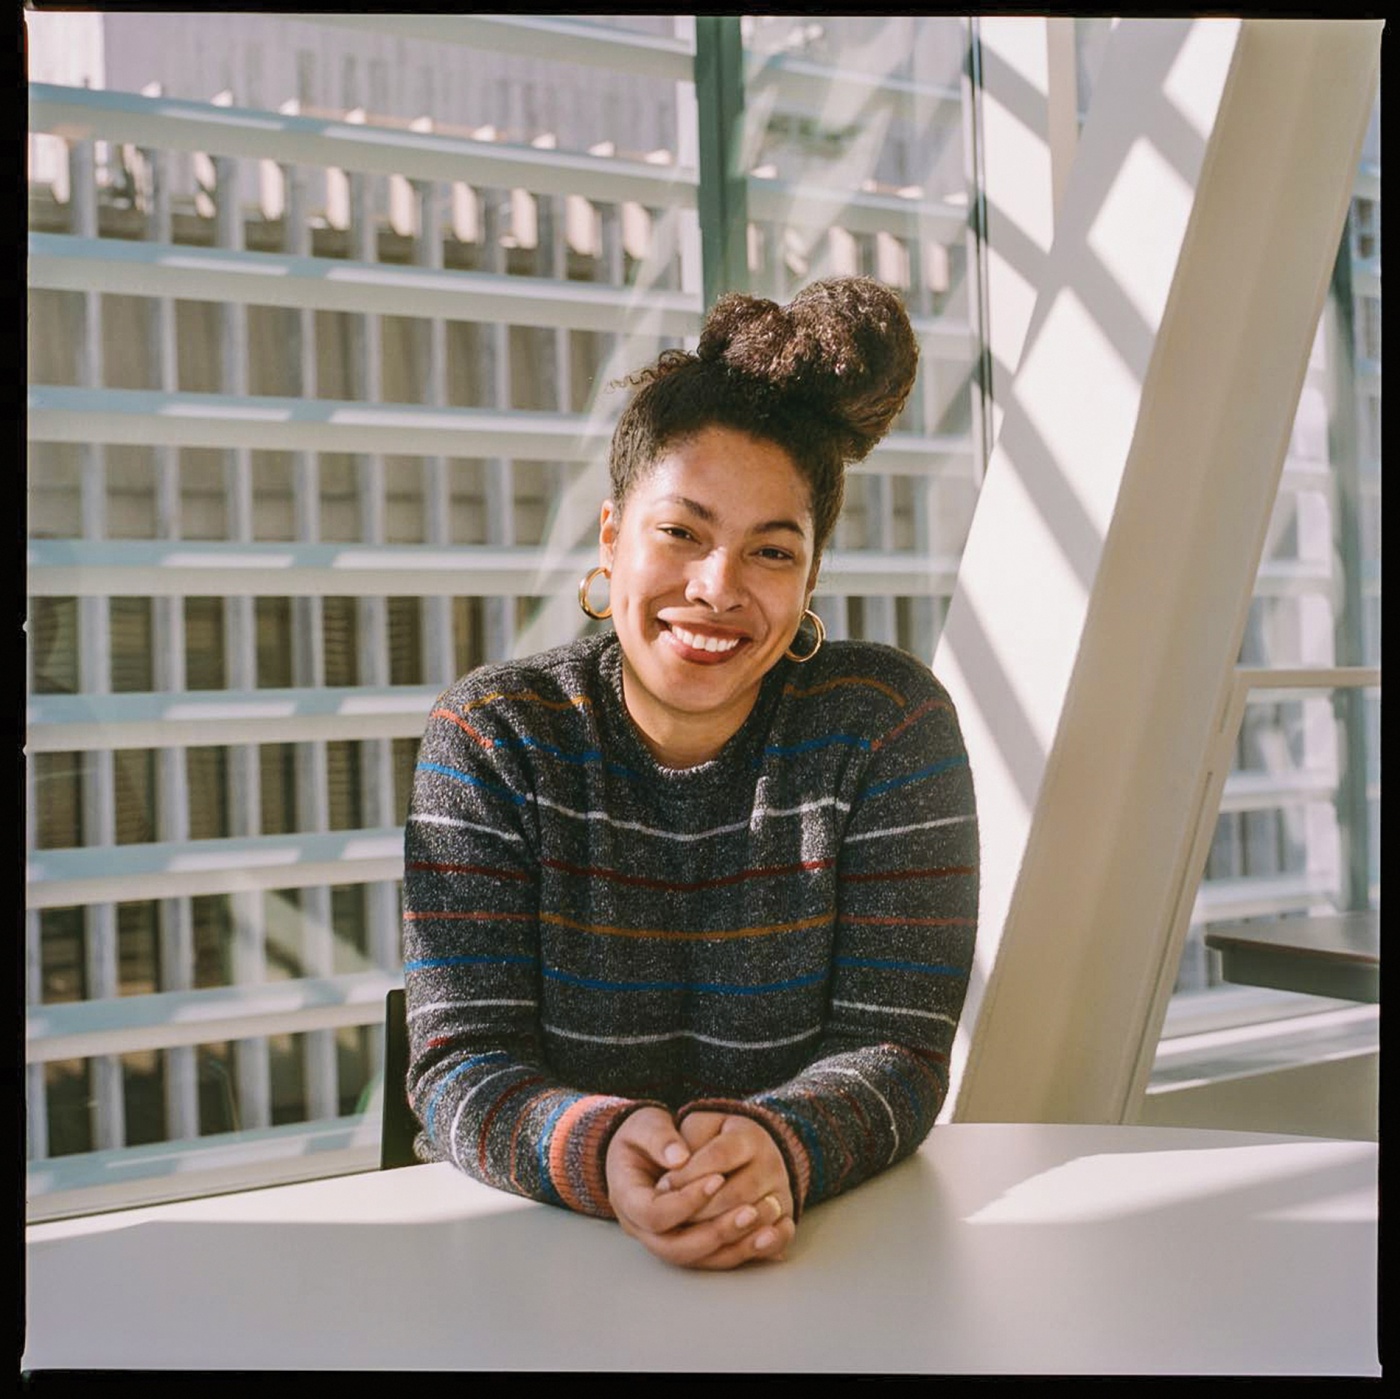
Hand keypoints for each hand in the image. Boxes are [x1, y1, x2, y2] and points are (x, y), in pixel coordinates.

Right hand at [605, 1108, 792, 1269]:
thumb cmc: (641, 1137)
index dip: (687, 1201)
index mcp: (627, 1199)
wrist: (640, 1151)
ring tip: (766, 1221)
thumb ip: (658, 1138)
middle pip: (678, 1248)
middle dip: (717, 1231)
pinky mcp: (689, 1244)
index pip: (655, 1214)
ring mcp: (665, 1240)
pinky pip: (715, 1259)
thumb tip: (679, 1157)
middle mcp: (643, 1229)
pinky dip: (744, 1251)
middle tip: (751, 1210)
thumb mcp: (642, 1125)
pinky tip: (771, 1236)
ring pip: (699, 1260)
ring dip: (735, 1245)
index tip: (717, 1178)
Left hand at [658, 1112, 795, 1261]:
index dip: (688, 1174)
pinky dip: (756, 1249)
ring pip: (751, 1220)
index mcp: (748, 1135)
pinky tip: (730, 1250)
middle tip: (672, 1217)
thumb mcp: (694, 1126)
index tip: (662, 1185)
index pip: (718, 1156)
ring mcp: (780, 1192)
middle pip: (736, 1194)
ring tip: (690, 1235)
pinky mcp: (784, 1217)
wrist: (753, 1150)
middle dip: (699, 1209)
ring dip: (718, 1232)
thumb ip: (676, 1136)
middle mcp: (771, 1163)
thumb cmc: (713, 1139)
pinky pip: (775, 1239)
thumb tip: (675, 1159)